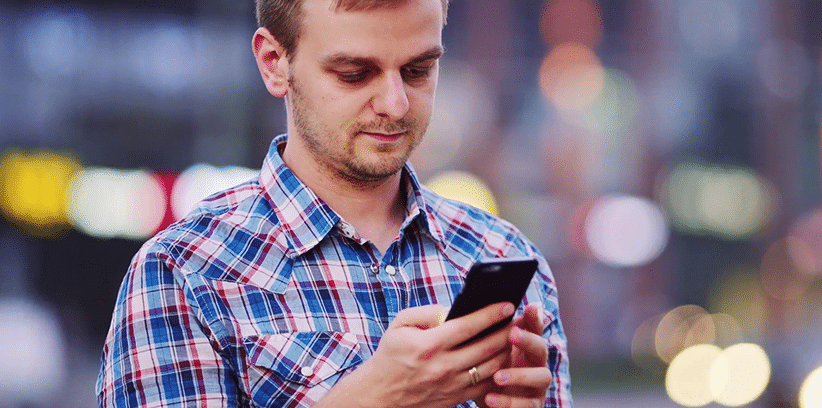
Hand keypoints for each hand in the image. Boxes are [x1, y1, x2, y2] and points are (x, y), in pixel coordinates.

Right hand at [318, 302, 516, 407]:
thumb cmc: (391, 355)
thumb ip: (426, 312)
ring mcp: (451, 386)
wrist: (380, 395)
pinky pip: (485, 385)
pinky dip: (499, 371)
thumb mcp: (400, 325)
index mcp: (428, 345)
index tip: (508, 304)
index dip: (491, 314)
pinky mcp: (455, 399)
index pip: (468, 326)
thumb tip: (453, 309)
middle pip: (486, 347)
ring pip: (491, 367)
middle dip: (506, 331)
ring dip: (506, 351)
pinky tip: (503, 358)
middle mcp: (442, 367)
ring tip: (513, 337)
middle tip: (518, 319)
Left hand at [482, 304, 551, 407]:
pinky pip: (527, 405)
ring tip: (496, 376)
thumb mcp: (482, 353)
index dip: (534, 318)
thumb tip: (470, 312)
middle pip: (541, 348)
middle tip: (511, 333)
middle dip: (528, 340)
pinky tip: (490, 398)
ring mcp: (538, 386)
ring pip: (542, 377)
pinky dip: (509, 402)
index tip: (528, 306)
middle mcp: (537, 364)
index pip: (534, 328)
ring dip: (520, 375)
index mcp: (526, 348)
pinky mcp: (533, 406)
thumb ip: (483, 336)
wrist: (487, 402)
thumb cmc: (485, 372)